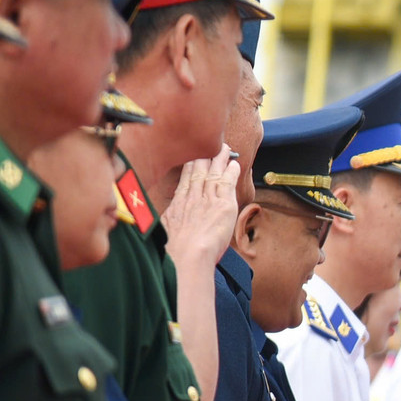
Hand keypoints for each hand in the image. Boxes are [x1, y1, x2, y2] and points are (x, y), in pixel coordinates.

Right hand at [162, 146, 240, 267]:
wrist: (186, 256)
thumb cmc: (173, 252)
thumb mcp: (165, 233)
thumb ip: (169, 223)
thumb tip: (167, 224)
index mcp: (178, 204)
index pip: (185, 179)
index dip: (190, 166)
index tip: (192, 157)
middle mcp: (193, 197)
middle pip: (199, 170)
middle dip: (204, 156)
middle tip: (210, 144)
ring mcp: (208, 198)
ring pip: (214, 172)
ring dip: (220, 159)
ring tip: (225, 148)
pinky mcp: (224, 204)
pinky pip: (228, 182)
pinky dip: (231, 172)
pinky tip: (235, 164)